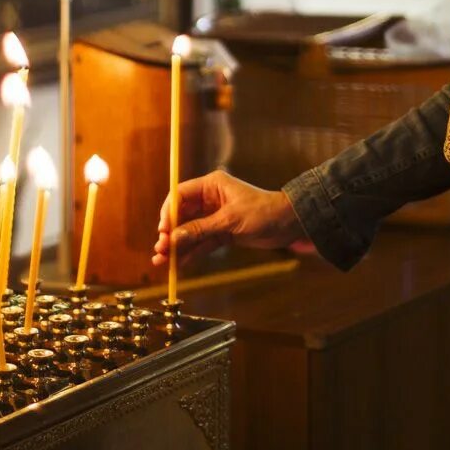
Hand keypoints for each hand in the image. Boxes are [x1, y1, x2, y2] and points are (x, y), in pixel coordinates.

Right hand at [152, 170, 312, 268]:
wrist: (289, 224)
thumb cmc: (263, 212)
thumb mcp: (229, 221)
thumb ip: (200, 230)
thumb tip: (174, 238)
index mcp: (211, 186)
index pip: (180, 195)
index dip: (168, 212)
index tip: (162, 231)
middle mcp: (210, 199)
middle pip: (182, 215)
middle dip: (170, 233)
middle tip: (160, 250)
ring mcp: (215, 216)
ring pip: (190, 231)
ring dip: (178, 245)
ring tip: (163, 261)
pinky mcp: (222, 231)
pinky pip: (202, 242)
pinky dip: (192, 252)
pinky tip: (180, 263)